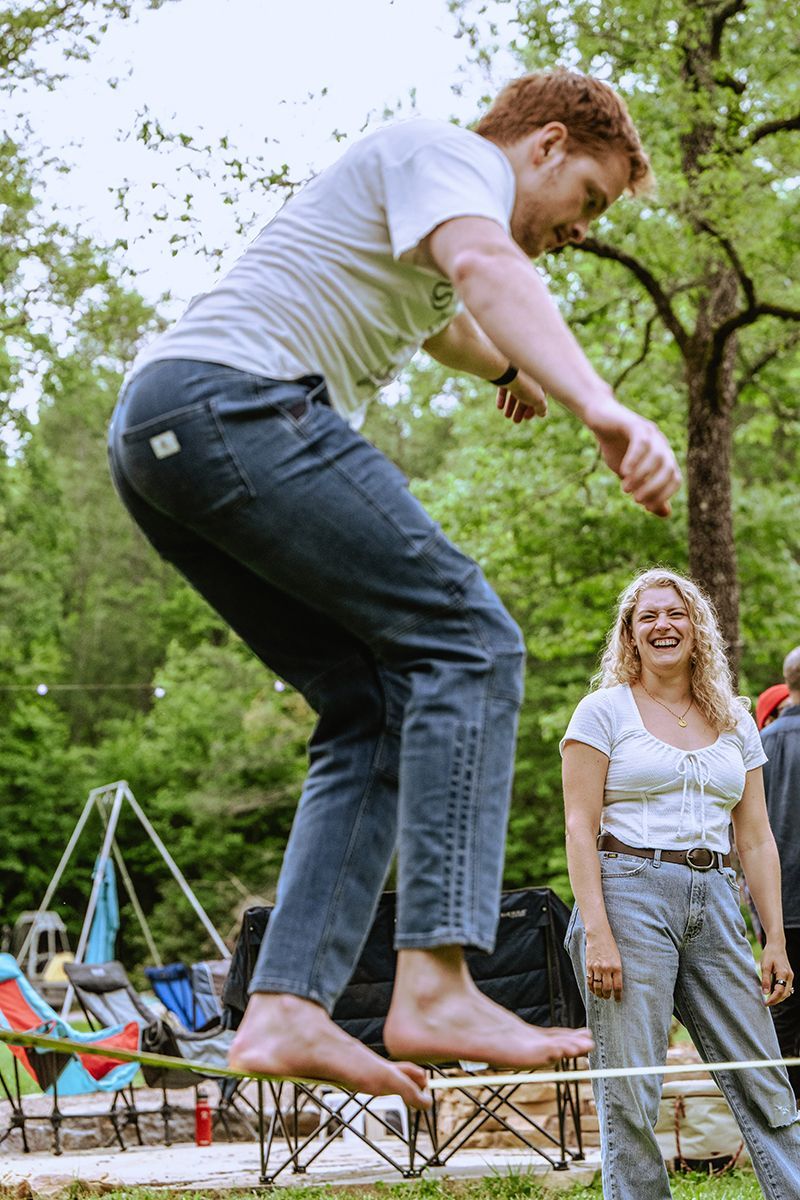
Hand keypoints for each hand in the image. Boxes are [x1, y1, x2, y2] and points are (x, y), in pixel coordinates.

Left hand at [496, 373, 547, 423]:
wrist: (507, 369)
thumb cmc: (525, 383)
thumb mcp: (538, 399)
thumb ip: (541, 407)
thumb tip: (542, 413)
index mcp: (541, 379)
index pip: (540, 396)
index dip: (533, 409)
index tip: (526, 418)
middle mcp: (530, 374)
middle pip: (526, 395)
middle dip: (520, 409)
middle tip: (515, 420)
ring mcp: (517, 372)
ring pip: (515, 391)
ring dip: (511, 405)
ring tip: (506, 416)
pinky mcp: (505, 372)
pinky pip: (505, 386)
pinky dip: (503, 397)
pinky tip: (500, 407)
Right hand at [585, 396, 680, 516]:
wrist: (600, 419)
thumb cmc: (616, 447)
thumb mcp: (632, 474)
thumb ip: (648, 490)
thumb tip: (666, 513)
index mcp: (664, 457)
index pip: (674, 479)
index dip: (663, 495)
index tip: (645, 507)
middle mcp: (661, 444)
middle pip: (668, 469)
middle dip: (654, 488)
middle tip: (636, 500)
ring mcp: (650, 433)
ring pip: (655, 457)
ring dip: (641, 476)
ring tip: (625, 489)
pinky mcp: (635, 424)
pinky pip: (641, 442)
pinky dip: (634, 459)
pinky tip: (624, 472)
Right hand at [585, 931, 623, 1001]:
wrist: (599, 935)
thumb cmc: (610, 946)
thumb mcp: (618, 959)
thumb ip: (616, 971)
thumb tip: (616, 985)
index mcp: (617, 967)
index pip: (618, 987)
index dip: (618, 996)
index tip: (618, 1000)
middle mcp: (607, 969)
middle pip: (607, 989)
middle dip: (608, 996)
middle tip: (608, 998)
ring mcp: (597, 968)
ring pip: (597, 987)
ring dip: (599, 994)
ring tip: (601, 996)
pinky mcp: (589, 966)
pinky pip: (589, 981)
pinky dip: (591, 988)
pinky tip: (593, 990)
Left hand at [761, 941, 793, 1006]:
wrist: (776, 945)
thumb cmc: (769, 954)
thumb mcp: (765, 966)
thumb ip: (765, 980)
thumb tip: (765, 993)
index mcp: (783, 973)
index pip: (779, 991)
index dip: (773, 999)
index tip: (765, 1003)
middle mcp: (789, 976)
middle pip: (785, 994)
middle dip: (776, 1000)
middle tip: (766, 1003)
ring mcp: (790, 976)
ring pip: (787, 992)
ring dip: (779, 997)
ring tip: (769, 1000)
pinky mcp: (789, 975)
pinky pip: (786, 987)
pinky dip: (781, 992)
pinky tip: (773, 993)